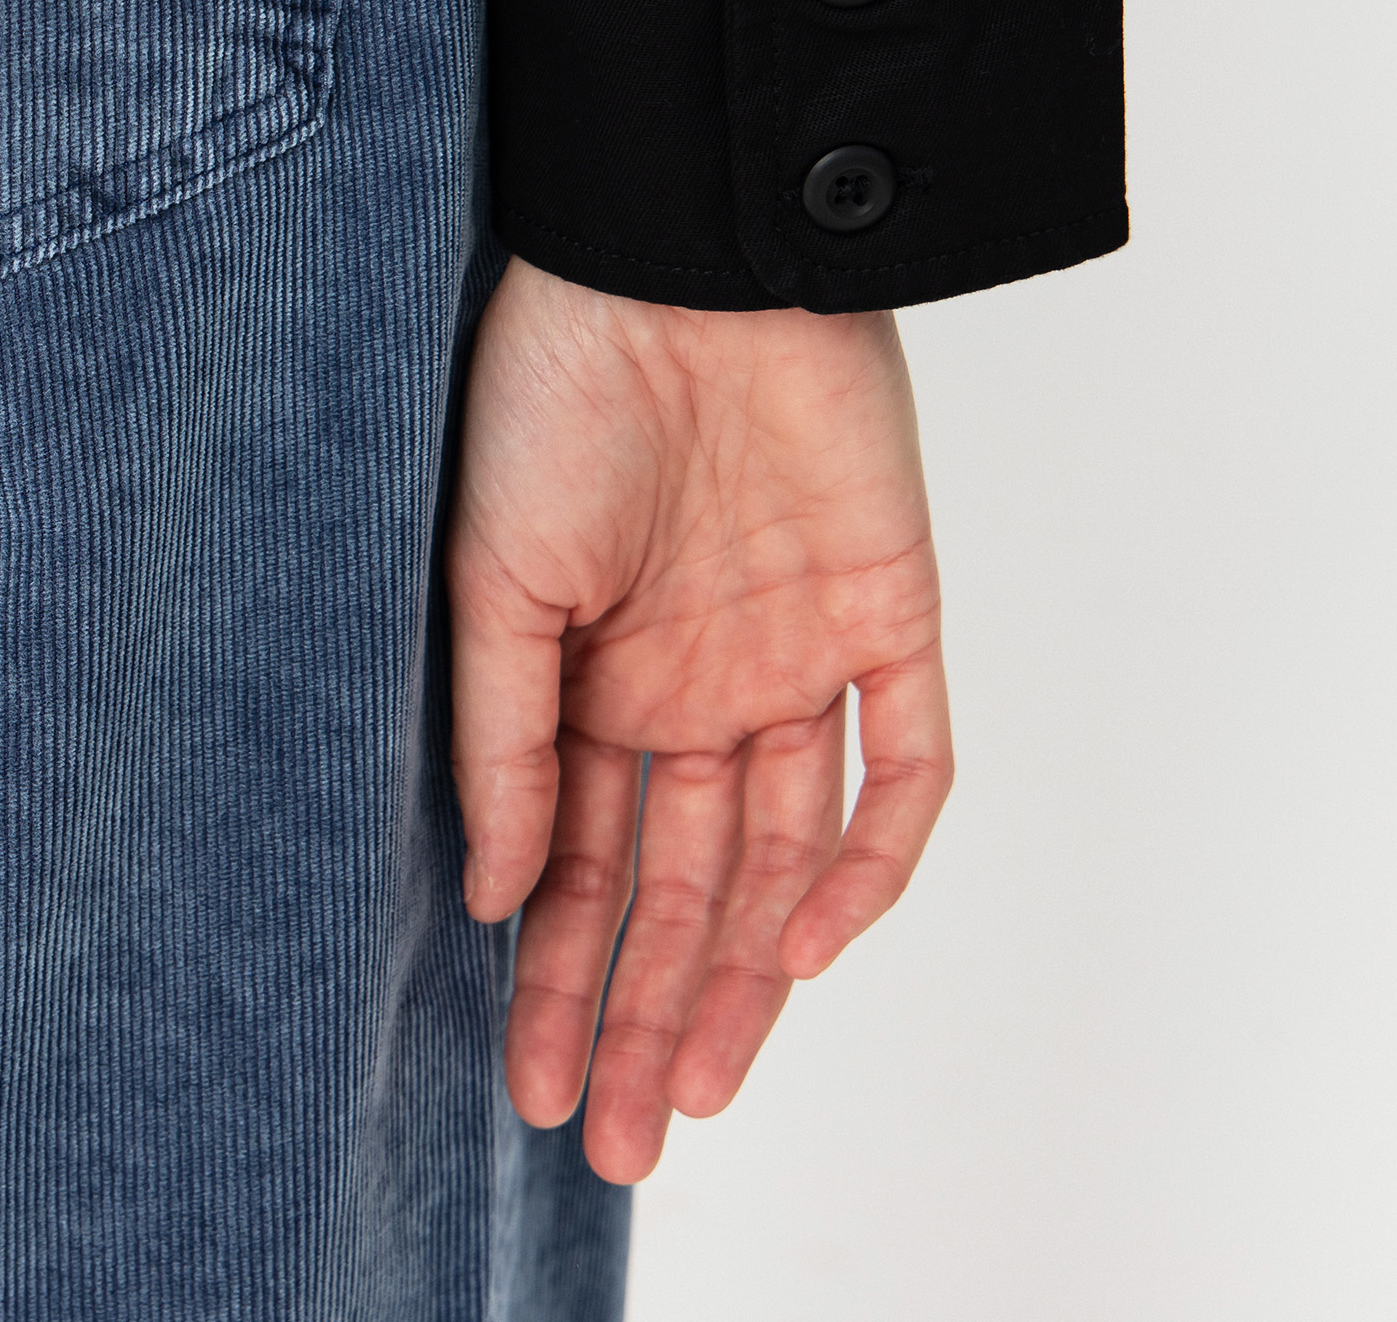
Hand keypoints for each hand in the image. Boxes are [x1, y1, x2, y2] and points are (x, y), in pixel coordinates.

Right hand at [447, 254, 951, 1183]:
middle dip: (650, 1010)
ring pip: (789, 851)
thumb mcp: (492, 577)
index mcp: (596, 673)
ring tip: (702, 1083)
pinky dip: (870, 858)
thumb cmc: (553, 393)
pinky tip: (812, 942)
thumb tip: (494, 898)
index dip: (561, 976)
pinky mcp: (888, 609)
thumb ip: (499, 738)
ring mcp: (795, 652)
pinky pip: (905, 763)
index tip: (536, 1089)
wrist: (673, 257)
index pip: (585, 862)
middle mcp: (696, 681)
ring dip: (751, 969)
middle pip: (686, 882)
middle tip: (623, 1139)